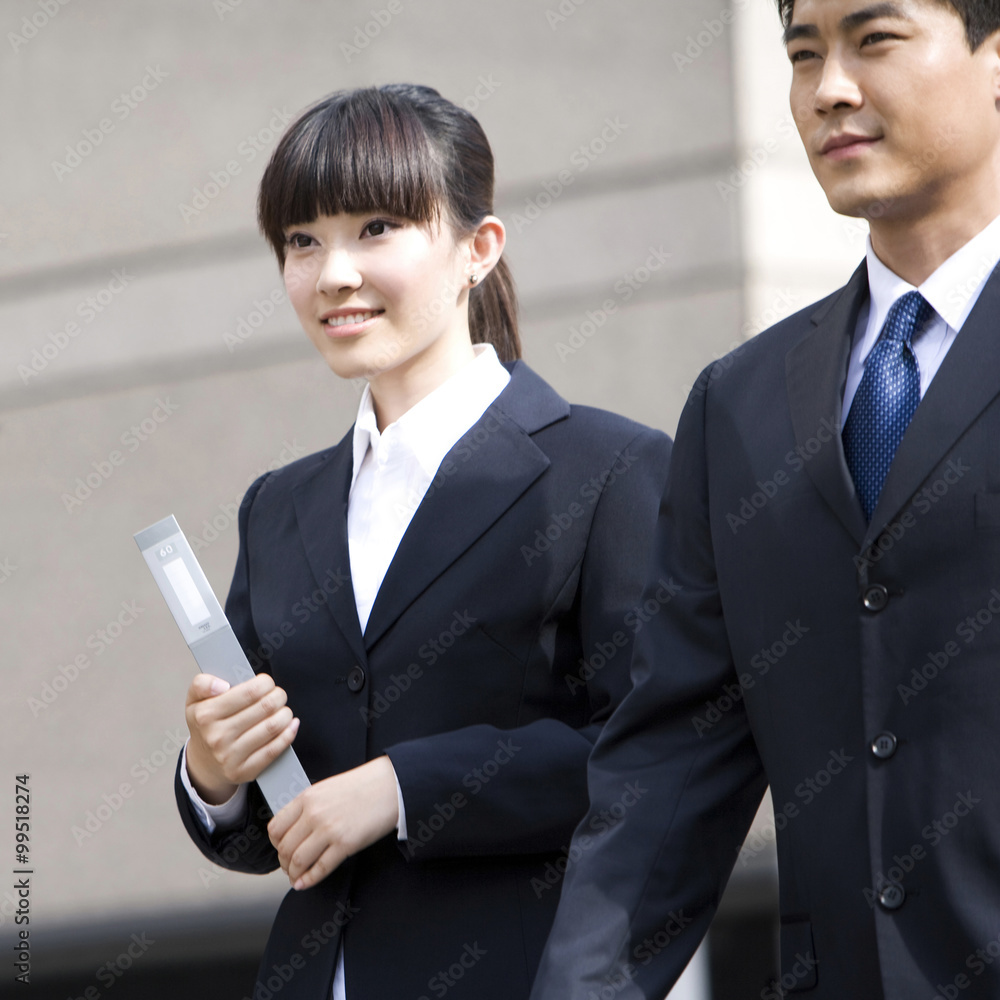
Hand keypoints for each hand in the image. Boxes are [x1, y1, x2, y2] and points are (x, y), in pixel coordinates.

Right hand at [184, 673, 299, 803]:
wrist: (204, 763)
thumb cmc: (206, 725)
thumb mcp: (195, 700)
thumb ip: (202, 684)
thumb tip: (222, 685)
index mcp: (206, 715)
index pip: (250, 692)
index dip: (265, 683)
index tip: (266, 683)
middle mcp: (217, 736)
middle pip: (266, 707)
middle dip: (278, 696)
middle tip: (278, 695)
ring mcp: (230, 756)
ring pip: (273, 727)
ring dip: (285, 714)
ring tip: (283, 710)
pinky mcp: (244, 771)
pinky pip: (274, 750)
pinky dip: (288, 734)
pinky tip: (291, 725)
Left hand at [267, 756, 398, 889]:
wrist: (390, 785)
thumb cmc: (363, 786)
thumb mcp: (327, 788)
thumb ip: (309, 806)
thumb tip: (294, 829)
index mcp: (307, 798)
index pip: (275, 828)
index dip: (275, 844)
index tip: (281, 849)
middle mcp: (314, 814)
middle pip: (284, 848)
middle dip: (284, 863)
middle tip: (289, 867)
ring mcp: (329, 830)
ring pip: (298, 861)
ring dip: (294, 874)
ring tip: (297, 877)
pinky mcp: (345, 844)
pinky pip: (320, 868)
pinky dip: (309, 880)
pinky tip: (305, 883)